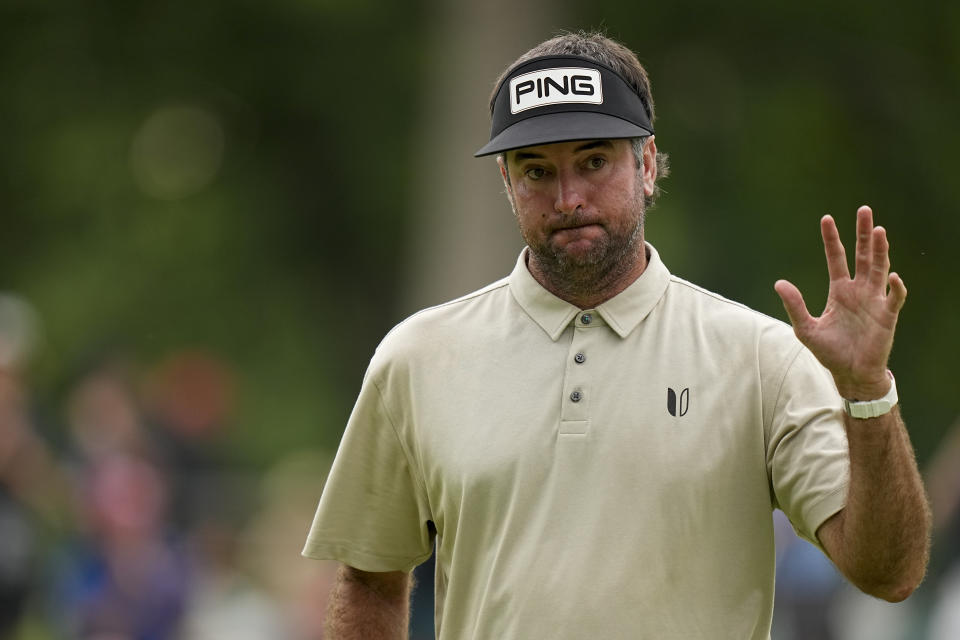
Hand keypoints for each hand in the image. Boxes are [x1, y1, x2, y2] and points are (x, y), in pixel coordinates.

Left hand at [774, 206, 906, 399]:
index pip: (836, 258)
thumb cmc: (830, 352)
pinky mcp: (887, 316)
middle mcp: (859, 291)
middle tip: (864, 210)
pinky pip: (894, 298)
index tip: (826, 218)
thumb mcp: (805, 329)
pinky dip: (895, 287)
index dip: (832, 239)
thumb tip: (779, 283)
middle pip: (863, 256)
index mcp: (839, 291)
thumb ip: (794, 305)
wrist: (851, 374)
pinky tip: (893, 275)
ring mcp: (874, 301)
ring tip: (879, 230)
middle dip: (863, 234)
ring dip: (880, 250)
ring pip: (879, 269)